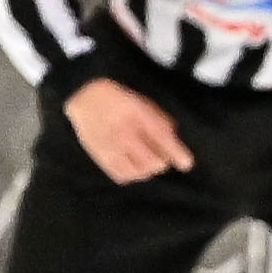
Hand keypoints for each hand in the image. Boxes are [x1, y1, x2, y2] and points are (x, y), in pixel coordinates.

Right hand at [64, 74, 193, 181]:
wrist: (84, 96)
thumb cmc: (115, 98)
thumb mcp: (141, 101)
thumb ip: (159, 118)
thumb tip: (173, 136)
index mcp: (138, 116)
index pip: (162, 139)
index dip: (177, 153)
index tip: (186, 163)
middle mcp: (125, 133)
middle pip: (153, 162)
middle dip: (161, 161)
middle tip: (160, 156)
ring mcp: (112, 147)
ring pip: (139, 172)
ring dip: (147, 169)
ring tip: (144, 160)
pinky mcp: (101, 156)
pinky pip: (122, 176)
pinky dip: (131, 174)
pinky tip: (131, 165)